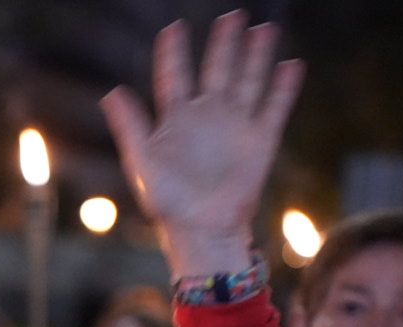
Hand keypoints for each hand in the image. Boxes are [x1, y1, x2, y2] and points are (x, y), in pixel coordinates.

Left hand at [100, 12, 303, 277]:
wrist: (202, 229)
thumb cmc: (168, 202)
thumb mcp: (142, 163)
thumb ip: (129, 127)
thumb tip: (111, 92)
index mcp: (175, 121)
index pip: (175, 77)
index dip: (173, 53)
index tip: (174, 28)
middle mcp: (207, 118)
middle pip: (217, 71)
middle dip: (224, 44)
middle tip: (232, 16)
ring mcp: (235, 127)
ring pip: (248, 81)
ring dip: (256, 56)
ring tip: (262, 30)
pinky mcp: (260, 141)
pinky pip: (274, 108)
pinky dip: (283, 88)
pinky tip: (291, 65)